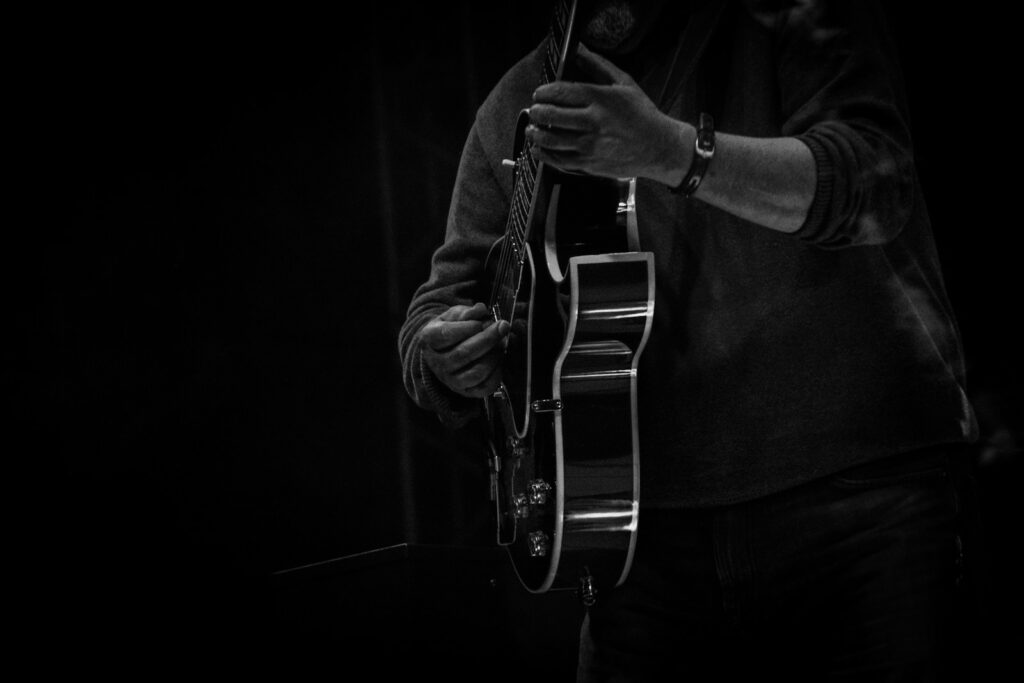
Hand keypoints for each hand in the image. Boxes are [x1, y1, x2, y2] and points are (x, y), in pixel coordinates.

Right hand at [419, 303, 509, 397]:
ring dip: (494, 356)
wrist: (445, 351)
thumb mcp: (454, 315)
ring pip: (476, 372)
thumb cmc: (452, 329)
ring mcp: (450, 380)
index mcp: (429, 339)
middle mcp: (437, 363)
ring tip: (502, 343)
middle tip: (503, 326)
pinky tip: (500, 358)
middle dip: (488, 338)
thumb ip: (467, 312)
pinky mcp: (465, 391)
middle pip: (464, 353)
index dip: (468, 327)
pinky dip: (498, 372)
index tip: (481, 321)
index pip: (446, 334)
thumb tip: (481, 310)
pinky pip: (485, 387)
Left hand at [526, 43, 690, 184]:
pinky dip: (543, 154)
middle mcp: (593, 122)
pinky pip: (558, 160)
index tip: (539, 93)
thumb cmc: (642, 114)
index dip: (544, 92)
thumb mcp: (624, 83)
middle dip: (537, 112)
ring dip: (535, 134)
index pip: (561, 92)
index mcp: (600, 100)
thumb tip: (578, 50)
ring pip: (551, 140)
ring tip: (532, 130)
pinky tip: (538, 149)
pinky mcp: (589, 165)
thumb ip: (598, 65)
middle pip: (552, 115)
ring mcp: (589, 146)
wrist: (659, 148)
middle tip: (534, 110)